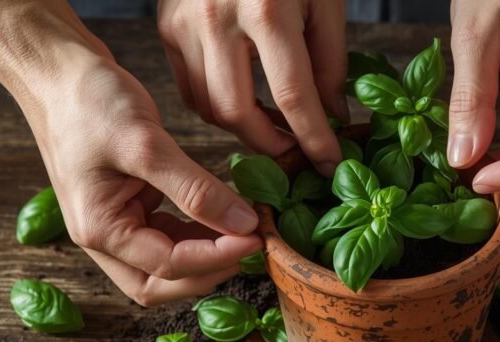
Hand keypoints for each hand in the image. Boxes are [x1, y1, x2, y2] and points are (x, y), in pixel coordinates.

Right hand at [28, 58, 261, 305]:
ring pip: (165, 266)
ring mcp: (115, 226)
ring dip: (205, 257)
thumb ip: (195, 189)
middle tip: (252, 247)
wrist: (58, 73)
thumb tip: (243, 224)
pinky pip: (166, 238)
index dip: (216, 257)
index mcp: (99, 230)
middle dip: (208, 273)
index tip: (256, 237)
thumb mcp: (146, 144)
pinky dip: (197, 236)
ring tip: (244, 233)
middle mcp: (103, 238)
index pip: (167, 265)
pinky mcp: (129, 210)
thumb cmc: (88, 102)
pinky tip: (223, 218)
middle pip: (161, 285)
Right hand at [157, 0, 346, 174]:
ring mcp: (183, 24)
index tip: (332, 166)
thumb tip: (333, 118)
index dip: (316, 140)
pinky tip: (244, 104)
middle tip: (298, 152)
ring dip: (245, 130)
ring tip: (275, 130)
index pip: (294, 97)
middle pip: (238, 113)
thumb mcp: (325, 2)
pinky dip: (217, 108)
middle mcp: (216, 18)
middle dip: (272, 145)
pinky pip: (190, 90)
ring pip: (209, 108)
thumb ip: (331, 63)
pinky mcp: (166, 27)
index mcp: (266, 9)